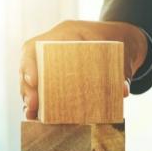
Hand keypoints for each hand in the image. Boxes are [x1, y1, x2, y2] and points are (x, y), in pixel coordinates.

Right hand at [20, 20, 148, 119]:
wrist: (125, 41)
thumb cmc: (120, 41)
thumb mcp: (124, 51)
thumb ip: (122, 70)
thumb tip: (122, 91)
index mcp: (65, 33)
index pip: (35, 46)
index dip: (28, 64)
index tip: (32, 82)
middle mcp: (53, 47)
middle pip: (29, 66)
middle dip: (27, 87)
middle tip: (32, 105)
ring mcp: (53, 62)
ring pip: (32, 79)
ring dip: (30, 97)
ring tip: (31, 114)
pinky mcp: (58, 76)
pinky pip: (43, 89)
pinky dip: (40, 103)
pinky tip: (38, 117)